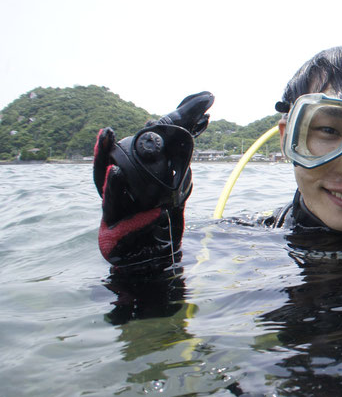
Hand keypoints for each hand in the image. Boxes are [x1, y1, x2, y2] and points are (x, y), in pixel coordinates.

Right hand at [93, 93, 212, 265]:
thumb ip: (174, 186)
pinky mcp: (118, 248)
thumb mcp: (169, 206)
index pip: (108, 169)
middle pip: (100, 183)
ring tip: (116, 172)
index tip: (106, 131)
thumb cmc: (158, 234)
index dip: (104, 151)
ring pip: (110, 206)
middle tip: (105, 136)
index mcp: (121, 197)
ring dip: (113, 188)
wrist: (156, 266)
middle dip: (100, 161)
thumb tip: (186, 162)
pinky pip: (128, 233)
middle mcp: (113, 210)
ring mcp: (112, 229)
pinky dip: (141, 223)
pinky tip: (156, 213)